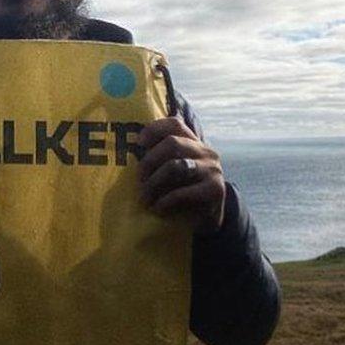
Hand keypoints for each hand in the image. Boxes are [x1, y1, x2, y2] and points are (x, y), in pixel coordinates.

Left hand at [137, 117, 225, 234]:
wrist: (209, 220)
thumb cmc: (184, 192)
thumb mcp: (174, 172)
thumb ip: (159, 159)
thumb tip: (129, 153)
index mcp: (194, 143)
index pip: (175, 124)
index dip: (154, 129)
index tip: (138, 143)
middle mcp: (206, 152)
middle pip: (172, 143)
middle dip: (149, 161)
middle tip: (139, 178)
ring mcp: (212, 169)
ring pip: (175, 166)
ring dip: (154, 182)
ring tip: (144, 196)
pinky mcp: (214, 190)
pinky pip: (182, 192)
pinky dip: (165, 201)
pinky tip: (157, 208)